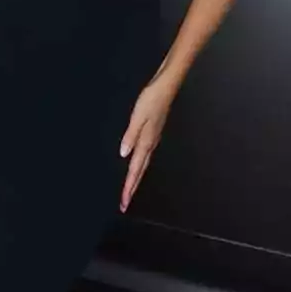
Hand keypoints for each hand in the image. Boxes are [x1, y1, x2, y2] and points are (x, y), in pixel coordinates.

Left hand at [119, 75, 177, 212]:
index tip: (124, 202)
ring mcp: (153, 139)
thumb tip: (124, 155)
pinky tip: (138, 165)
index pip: (135, 169)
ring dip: (136, 178)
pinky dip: (139, 166)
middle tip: (124, 204)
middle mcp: (150, 144)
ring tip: (130, 190)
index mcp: (146, 142)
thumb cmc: (151, 100)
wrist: (166, 87)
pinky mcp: (154, 133)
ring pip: (143, 165)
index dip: (129, 186)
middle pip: (140, 171)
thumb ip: (130, 136)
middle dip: (132, 188)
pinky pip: (145, 156)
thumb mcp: (137, 117)